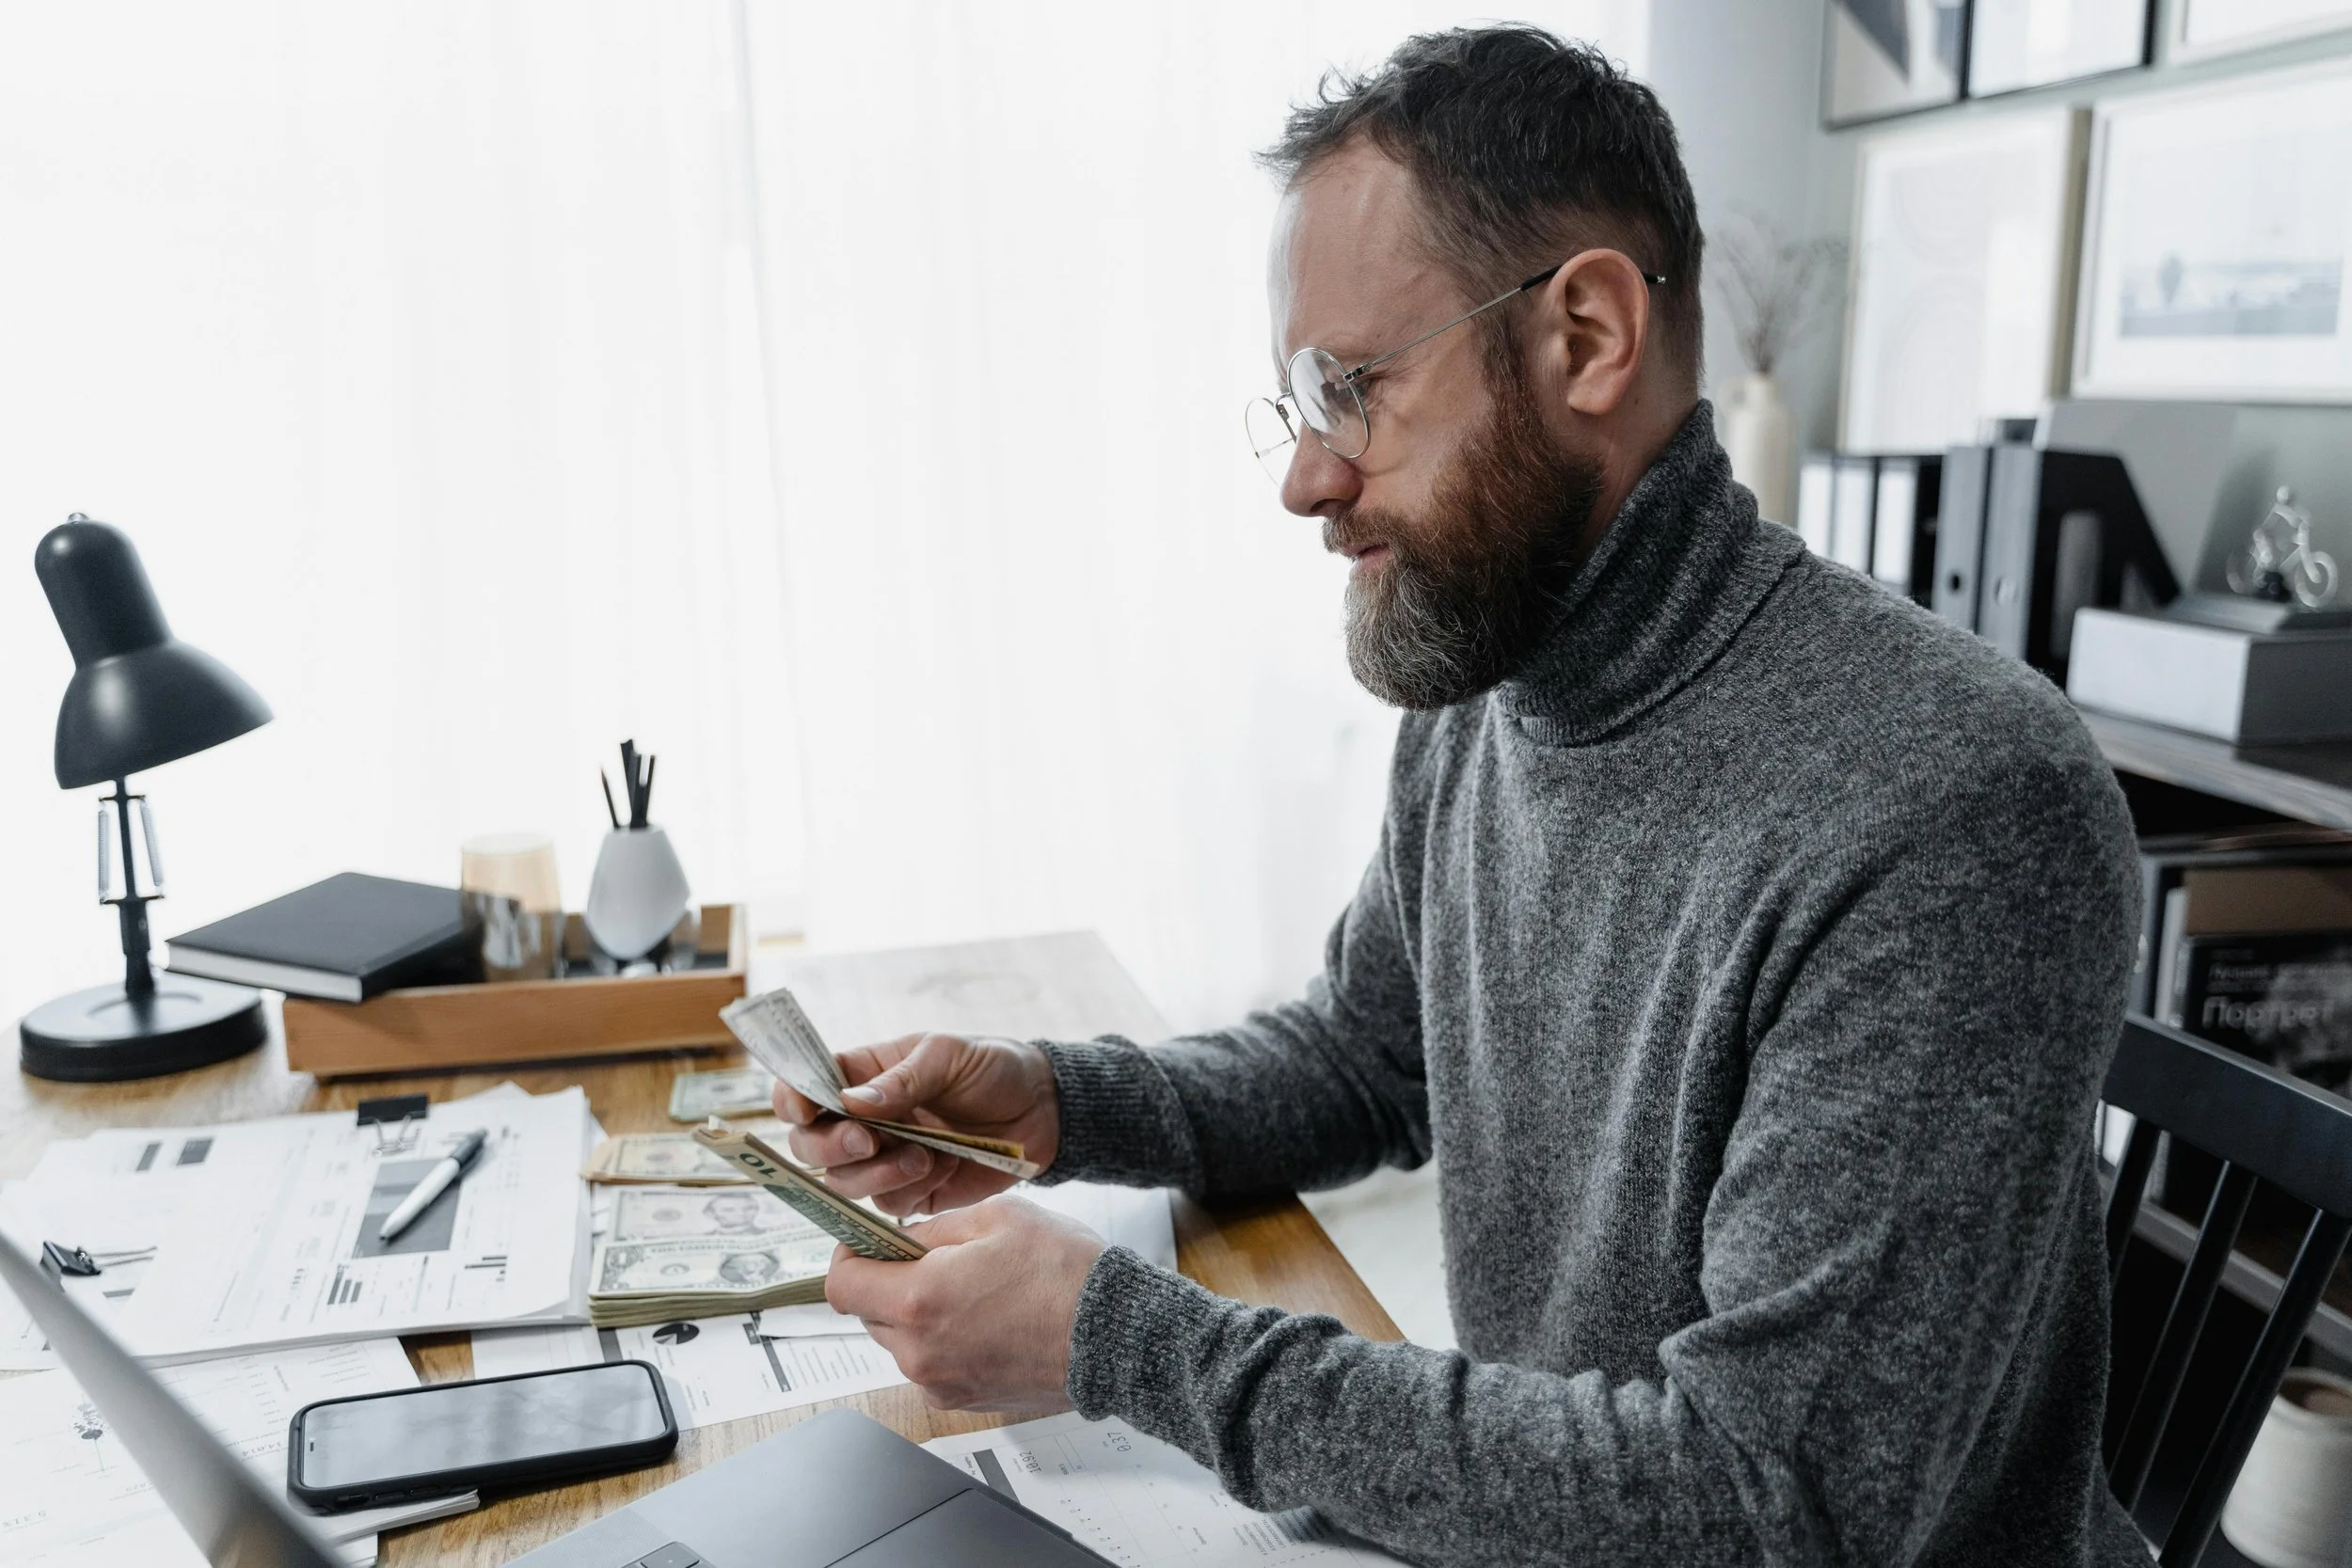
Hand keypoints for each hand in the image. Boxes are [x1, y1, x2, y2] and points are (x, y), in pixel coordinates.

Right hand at [773, 1031, 1059, 1216]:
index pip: (803, 1088)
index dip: (791, 1100)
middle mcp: (862, 1121)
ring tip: (923, 1154)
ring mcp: (884, 1159)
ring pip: (843, 1182)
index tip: (805, 1110)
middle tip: (869, 1140)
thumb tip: (849, 1102)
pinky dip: (909, 1189)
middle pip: (810, 1145)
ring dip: (876, 1173)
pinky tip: (942, 1166)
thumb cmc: (992, 1068)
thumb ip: (902, 1079)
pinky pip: (887, 1206)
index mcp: (861, 1075)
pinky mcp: (911, 1192)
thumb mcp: (949, 1055)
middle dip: (831, 1147)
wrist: (1041, 1110)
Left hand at [825, 1196, 1103, 1411]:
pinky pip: (933, 1365)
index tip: (867, 1243)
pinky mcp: (965, 1401)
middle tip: (935, 1260)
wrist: (1116, 1337)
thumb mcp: (998, 1217)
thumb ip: (933, 1226)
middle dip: (891, 1282)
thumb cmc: (1067, 1275)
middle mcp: (921, 1351)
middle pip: (870, 1313)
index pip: (841, 1284)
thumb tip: (902, 1237)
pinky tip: (990, 1321)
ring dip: (920, 1314)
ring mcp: (941, 1383)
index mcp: (919, 1299)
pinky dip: (947, 1342)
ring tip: (975, 1291)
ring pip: (902, 1341)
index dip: (849, 1256)